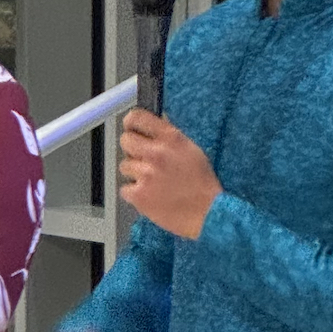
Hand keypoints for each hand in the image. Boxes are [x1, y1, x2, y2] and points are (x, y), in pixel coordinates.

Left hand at [118, 110, 220, 239]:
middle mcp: (157, 153)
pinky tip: (150, 196)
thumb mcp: (191, 150)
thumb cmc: (202, 184)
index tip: (130, 128)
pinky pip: (124, 189)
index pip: (137, 118)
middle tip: (143, 160)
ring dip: (135, 174)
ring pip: (124, 166)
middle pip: (125, 140)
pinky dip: (134, 194)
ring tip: (153, 183)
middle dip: (132, 149)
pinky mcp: (139, 195)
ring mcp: (146, 174)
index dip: (130, 122)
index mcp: (171, 139)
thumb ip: (169, 138)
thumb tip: (152, 127)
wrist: (207, 213)